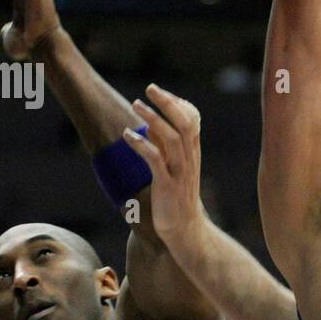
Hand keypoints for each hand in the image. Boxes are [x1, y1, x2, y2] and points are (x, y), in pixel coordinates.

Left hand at [124, 84, 205, 251]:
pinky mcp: (168, 186)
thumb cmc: (176, 199)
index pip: (192, 119)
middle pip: (184, 122)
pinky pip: (156, 161)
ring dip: (153, 119)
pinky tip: (128, 135)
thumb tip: (149, 126)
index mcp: (192, 152)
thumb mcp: (173, 169)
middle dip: (167, 102)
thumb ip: (164, 147)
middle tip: (149, 87)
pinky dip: (142, 145)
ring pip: (172, 138)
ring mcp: (180, 172)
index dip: (177, 102)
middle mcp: (189, 158)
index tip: (159, 92)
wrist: (186, 231)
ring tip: (136, 105)